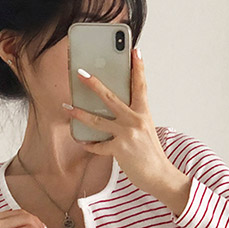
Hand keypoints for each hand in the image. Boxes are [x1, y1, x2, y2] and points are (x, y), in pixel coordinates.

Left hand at [62, 48, 175, 195]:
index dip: (138, 68)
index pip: (140, 86)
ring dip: (80, 113)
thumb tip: (114, 109)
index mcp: (144, 113)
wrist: (160, 175)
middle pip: (111, 98)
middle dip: (94, 84)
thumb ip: (133, 118)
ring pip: (98, 120)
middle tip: (81, 73)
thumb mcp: (146, 130)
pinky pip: (98, 145)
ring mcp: (127, 134)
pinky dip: (89, 144)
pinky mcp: (119, 149)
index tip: (134, 52)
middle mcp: (136, 120)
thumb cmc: (152, 154)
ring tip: (68, 107)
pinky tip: (81, 141)